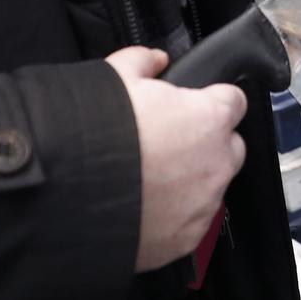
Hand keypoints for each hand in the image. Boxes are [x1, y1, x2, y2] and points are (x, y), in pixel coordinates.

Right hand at [107, 47, 247, 273]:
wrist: (67, 194)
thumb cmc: (97, 133)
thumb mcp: (115, 77)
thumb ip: (143, 61)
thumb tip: (155, 60)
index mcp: (209, 119)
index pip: (233, 102)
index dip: (211, 101)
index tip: (194, 105)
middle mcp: (217, 163)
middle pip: (229, 147)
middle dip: (206, 144)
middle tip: (169, 143)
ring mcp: (204, 205)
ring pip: (211, 188)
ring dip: (191, 181)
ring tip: (149, 179)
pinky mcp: (186, 240)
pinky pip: (191, 223)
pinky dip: (175, 216)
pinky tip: (144, 208)